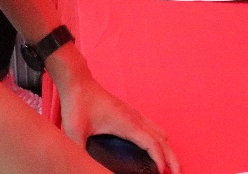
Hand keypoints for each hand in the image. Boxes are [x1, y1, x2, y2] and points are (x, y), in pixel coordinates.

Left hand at [60, 73, 180, 173]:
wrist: (78, 82)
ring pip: (160, 134)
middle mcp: (135, 118)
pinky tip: (153, 151)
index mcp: (127, 124)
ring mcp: (134, 114)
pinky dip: (159, 141)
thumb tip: (84, 167)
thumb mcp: (75, 132)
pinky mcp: (130, 113)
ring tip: (168, 167)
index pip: (152, 144)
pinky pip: (152, 128)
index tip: (162, 173)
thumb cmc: (77, 104)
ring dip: (167, 150)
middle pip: (163, 141)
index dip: (160, 160)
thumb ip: (81, 152)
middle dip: (173, 159)